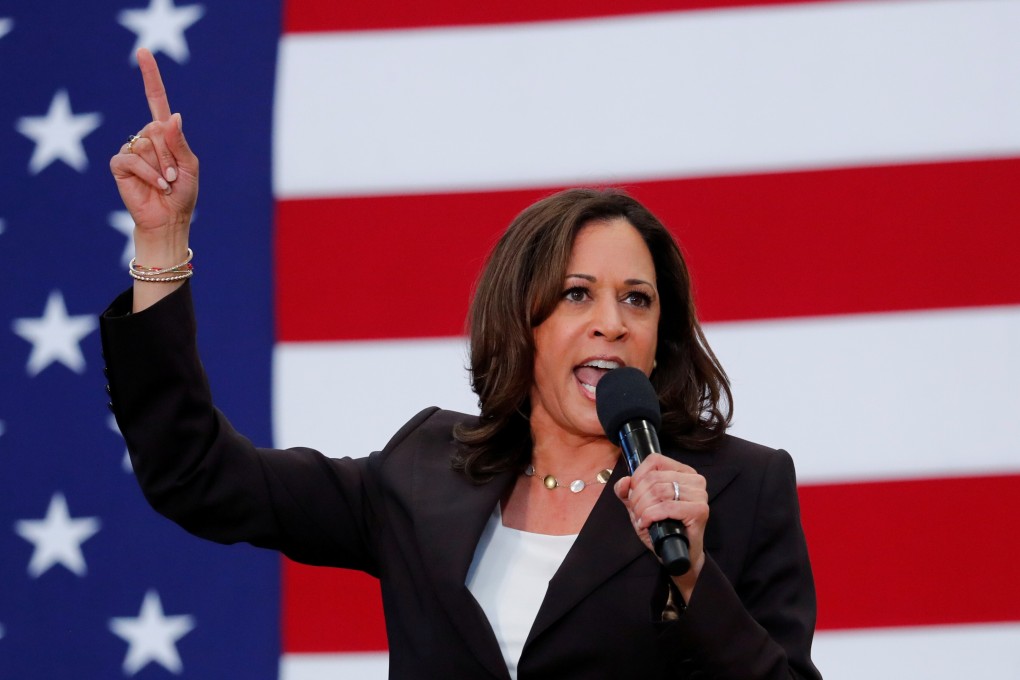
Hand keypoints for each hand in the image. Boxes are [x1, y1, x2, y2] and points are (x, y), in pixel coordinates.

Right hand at [109, 48, 197, 253]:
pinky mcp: (120, 164)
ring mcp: (132, 150)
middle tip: (174, 176)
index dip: (150, 77)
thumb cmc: (182, 194)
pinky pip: (133, 159)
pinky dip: (149, 174)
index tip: (143, 52)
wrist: (169, 219)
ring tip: (165, 183)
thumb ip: (179, 142)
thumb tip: (172, 116)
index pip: (156, 100)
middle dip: (171, 156)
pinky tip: (156, 186)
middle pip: (158, 130)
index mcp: (165, 134)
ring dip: (162, 167)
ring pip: (147, 145)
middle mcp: (147, 137)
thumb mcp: (190, 166)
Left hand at [614, 453, 707, 596]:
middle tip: (636, 512)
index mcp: (683, 472)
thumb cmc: (662, 528)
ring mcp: (700, 495)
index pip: (655, 460)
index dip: (638, 476)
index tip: (633, 494)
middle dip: (637, 497)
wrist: (679, 555)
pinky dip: (650, 516)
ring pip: (659, 491)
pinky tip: (647, 523)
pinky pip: (666, 507)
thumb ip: (628, 492)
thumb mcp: (640, 506)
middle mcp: (695, 480)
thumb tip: (624, 481)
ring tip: (642, 519)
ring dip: (642, 508)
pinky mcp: (700, 510)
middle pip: (654, 478)